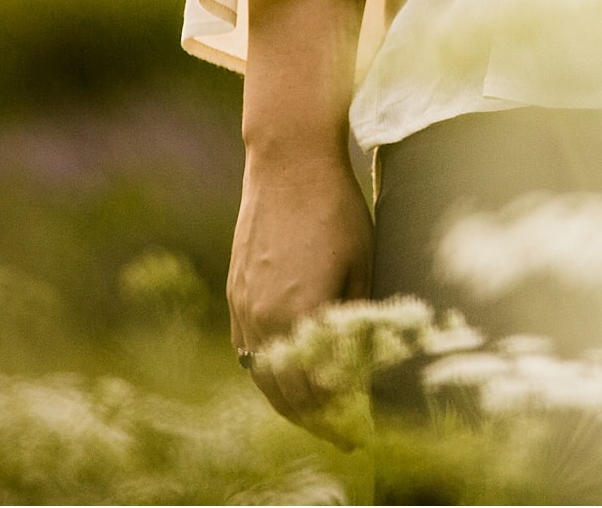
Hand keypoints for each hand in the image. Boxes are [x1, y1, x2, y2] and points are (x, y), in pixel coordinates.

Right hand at [227, 145, 372, 444]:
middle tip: (344, 436)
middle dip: (316, 421)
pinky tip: (287, 379)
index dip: (341, 417)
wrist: (288, 166)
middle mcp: (264, 319)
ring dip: (288, 403)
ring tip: (317, 417)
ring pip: (262, 377)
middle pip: (286, 394)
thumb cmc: (338, 211)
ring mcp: (243, 307)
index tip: (363, 433)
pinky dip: (267, 374)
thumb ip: (357, 320)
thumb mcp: (363, 265)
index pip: (319, 391)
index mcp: (300, 315)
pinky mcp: (236, 293)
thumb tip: (365, 366)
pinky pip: (247, 351)